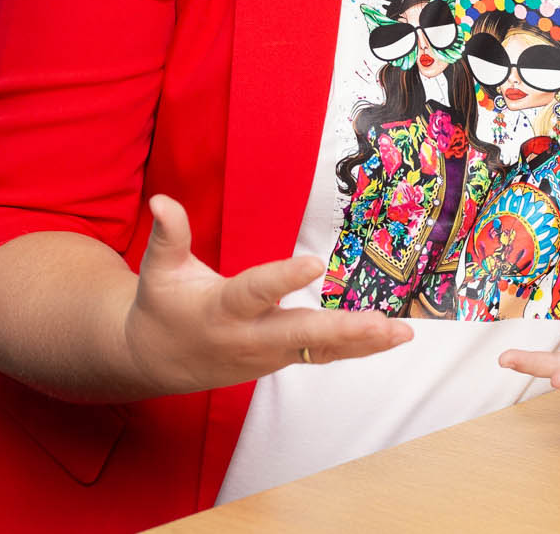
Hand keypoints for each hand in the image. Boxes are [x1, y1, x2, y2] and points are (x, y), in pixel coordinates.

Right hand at [121, 194, 413, 394]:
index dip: (283, 279)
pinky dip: (358, 348)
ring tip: (401, 331)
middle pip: (300, 335)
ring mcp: (269, 355)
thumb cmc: (162, 307)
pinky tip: (391, 338)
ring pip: (320, 350)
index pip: (255, 293)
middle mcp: (250, 337)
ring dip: (362, 342)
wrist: (158, 361)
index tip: (313, 263)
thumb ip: (168, 235)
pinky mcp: (282, 360)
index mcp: (221, 310)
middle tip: (381, 323)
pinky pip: (323, 356)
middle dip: (343, 331)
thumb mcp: (159, 271)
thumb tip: (161, 199)